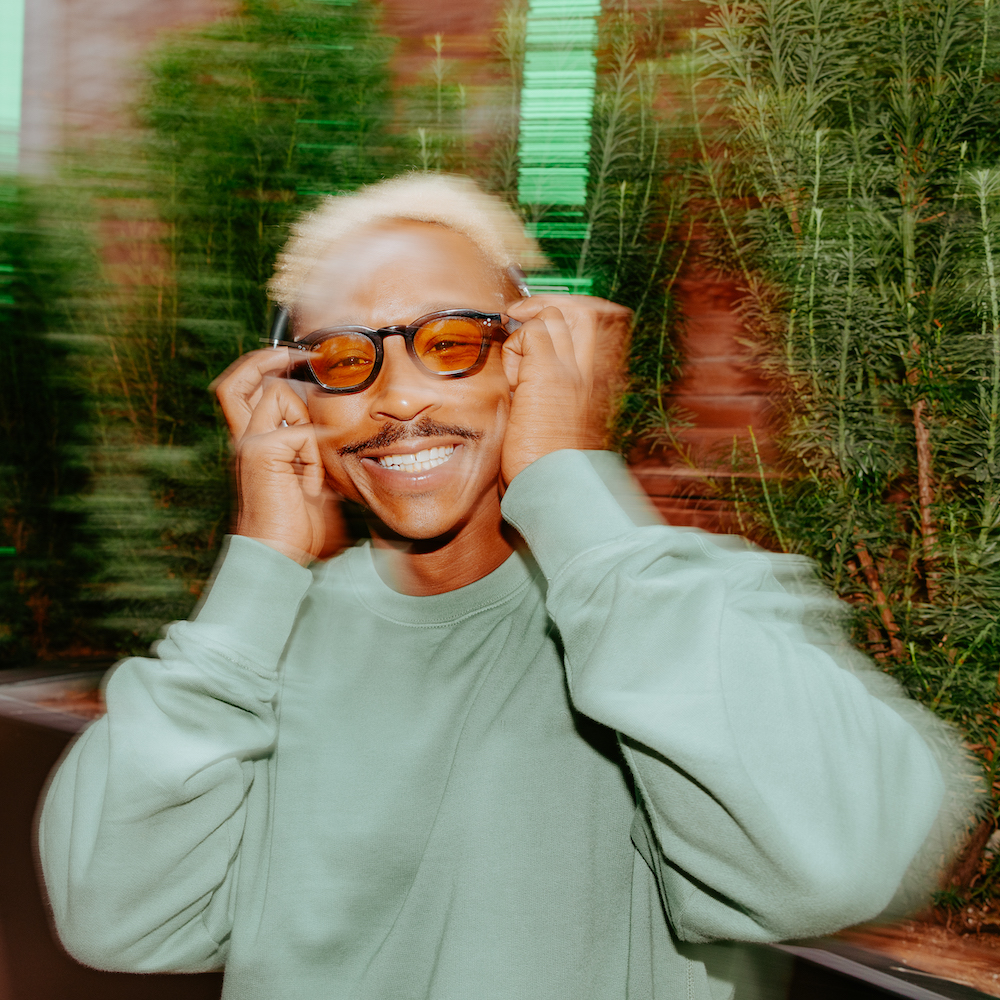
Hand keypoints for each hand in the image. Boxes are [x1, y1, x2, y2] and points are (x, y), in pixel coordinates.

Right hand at [213, 350, 344, 564]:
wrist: (277, 554)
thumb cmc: (296, 524)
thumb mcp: (309, 476)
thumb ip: (311, 448)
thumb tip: (332, 423)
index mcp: (253, 442)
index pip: (244, 389)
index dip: (264, 367)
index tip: (298, 357)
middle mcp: (244, 438)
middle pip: (237, 379)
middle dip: (267, 359)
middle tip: (301, 354)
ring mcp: (249, 444)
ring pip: (277, 395)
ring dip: (305, 420)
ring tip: (309, 462)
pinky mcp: (260, 453)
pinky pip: (301, 432)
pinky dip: (314, 456)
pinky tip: (311, 484)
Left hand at [501, 295, 632, 486]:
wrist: (552, 485)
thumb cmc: (546, 462)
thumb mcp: (550, 417)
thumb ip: (544, 388)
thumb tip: (521, 370)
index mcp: (593, 382)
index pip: (595, 325)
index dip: (567, 312)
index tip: (535, 320)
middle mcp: (590, 372)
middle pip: (585, 309)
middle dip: (550, 302)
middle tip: (519, 316)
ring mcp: (573, 372)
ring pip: (558, 314)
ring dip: (528, 328)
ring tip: (514, 359)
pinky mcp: (550, 376)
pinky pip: (533, 333)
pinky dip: (515, 346)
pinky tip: (512, 378)